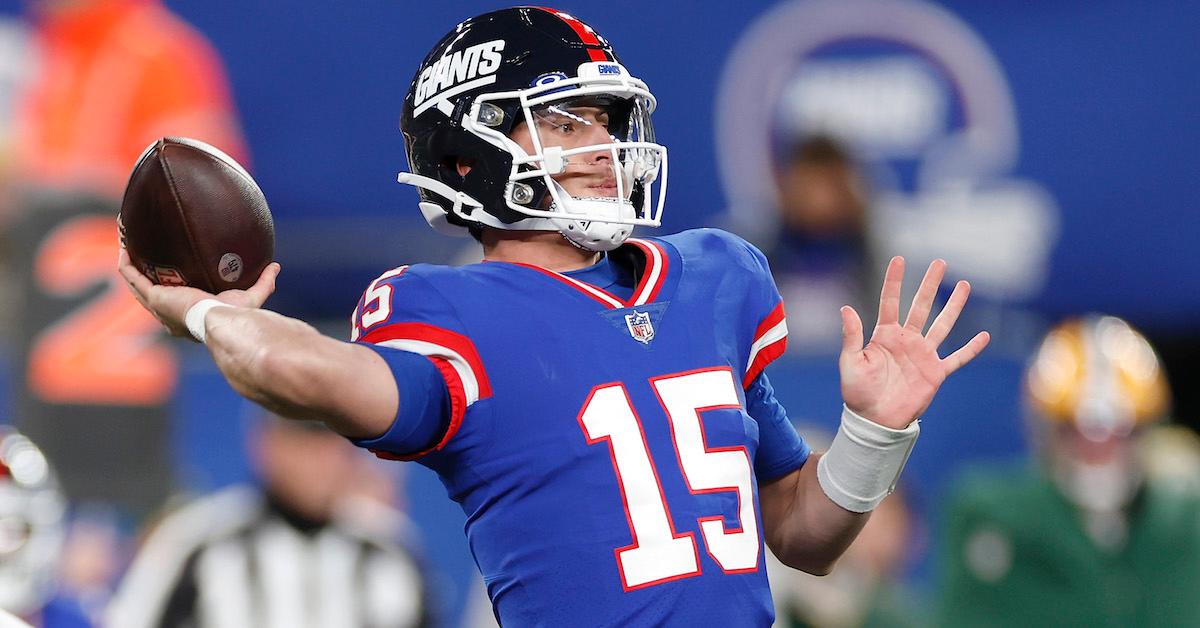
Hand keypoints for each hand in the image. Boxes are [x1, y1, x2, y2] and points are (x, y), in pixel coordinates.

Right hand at [118, 248, 280, 339]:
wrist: (223, 320)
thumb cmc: (237, 315)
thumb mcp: (251, 296)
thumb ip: (264, 282)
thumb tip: (276, 266)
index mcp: (186, 315)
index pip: (172, 302)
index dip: (166, 287)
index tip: (167, 269)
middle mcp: (167, 312)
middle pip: (148, 290)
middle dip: (142, 271)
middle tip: (141, 250)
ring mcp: (157, 305)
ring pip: (135, 281)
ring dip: (129, 261)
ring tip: (127, 240)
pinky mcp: (153, 297)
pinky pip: (131, 275)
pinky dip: (126, 259)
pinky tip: (125, 243)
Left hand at [839, 256, 989, 428]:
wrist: (875, 420)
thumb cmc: (858, 392)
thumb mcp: (850, 362)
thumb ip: (851, 336)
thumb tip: (846, 308)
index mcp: (884, 336)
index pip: (890, 302)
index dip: (894, 281)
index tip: (900, 259)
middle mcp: (906, 340)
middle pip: (921, 306)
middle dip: (930, 284)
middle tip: (939, 262)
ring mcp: (923, 355)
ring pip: (942, 325)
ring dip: (954, 306)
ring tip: (964, 285)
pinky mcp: (936, 373)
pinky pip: (957, 358)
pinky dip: (971, 348)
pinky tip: (984, 336)